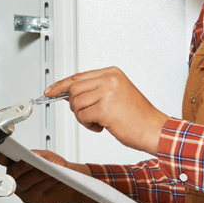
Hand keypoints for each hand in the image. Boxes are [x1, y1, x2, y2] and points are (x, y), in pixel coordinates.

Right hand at [0, 150, 98, 202]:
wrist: (69, 182)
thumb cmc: (57, 168)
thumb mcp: (49, 156)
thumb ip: (38, 154)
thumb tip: (31, 154)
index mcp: (17, 163)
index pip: (3, 159)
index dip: (2, 157)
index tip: (4, 155)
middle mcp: (17, 176)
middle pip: (12, 172)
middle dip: (21, 167)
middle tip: (30, 163)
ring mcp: (22, 188)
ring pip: (23, 182)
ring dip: (37, 175)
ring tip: (48, 170)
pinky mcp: (30, 198)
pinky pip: (33, 191)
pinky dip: (44, 184)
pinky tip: (51, 179)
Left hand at [45, 67, 169, 153]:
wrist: (154, 129)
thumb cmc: (138, 116)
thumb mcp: (117, 93)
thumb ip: (95, 89)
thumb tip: (70, 93)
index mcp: (112, 73)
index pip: (78, 76)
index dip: (60, 85)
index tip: (49, 91)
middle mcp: (109, 79)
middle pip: (73, 89)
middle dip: (75, 105)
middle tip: (87, 115)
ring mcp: (107, 92)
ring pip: (76, 104)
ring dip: (83, 117)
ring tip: (98, 121)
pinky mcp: (105, 108)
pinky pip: (82, 116)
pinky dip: (88, 125)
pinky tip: (101, 126)